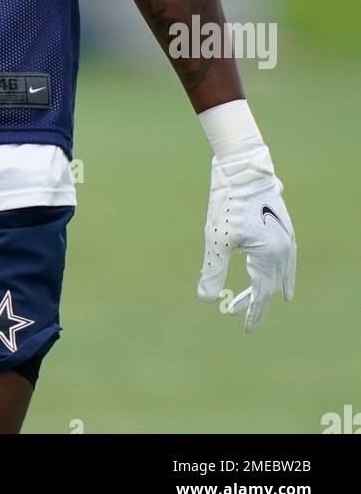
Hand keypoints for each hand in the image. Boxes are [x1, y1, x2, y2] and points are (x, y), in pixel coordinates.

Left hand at [197, 141, 295, 331]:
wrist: (242, 167)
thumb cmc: (228, 202)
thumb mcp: (216, 239)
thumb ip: (213, 271)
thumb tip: (205, 300)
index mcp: (271, 256)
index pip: (261, 293)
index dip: (251, 310)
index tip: (244, 327)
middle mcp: (284, 249)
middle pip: (270, 284)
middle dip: (256, 301)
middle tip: (240, 316)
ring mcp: (286, 236)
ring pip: (280, 270)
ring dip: (269, 285)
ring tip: (276, 301)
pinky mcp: (282, 224)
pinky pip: (287, 256)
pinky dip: (285, 269)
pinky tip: (283, 272)